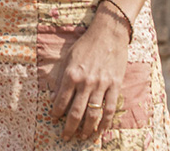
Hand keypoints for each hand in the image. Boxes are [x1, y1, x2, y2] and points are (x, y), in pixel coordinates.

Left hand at [48, 7, 129, 139]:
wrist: (109, 32)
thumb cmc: (86, 44)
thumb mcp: (68, 58)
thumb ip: (61, 78)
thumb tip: (54, 97)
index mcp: (71, 74)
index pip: (61, 101)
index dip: (56, 113)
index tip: (54, 120)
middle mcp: (86, 82)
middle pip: (76, 113)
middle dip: (69, 128)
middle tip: (66, 137)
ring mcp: (102, 85)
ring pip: (93, 114)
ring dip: (87, 129)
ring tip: (82, 137)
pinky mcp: (115, 85)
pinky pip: (110, 108)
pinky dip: (105, 122)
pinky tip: (101, 130)